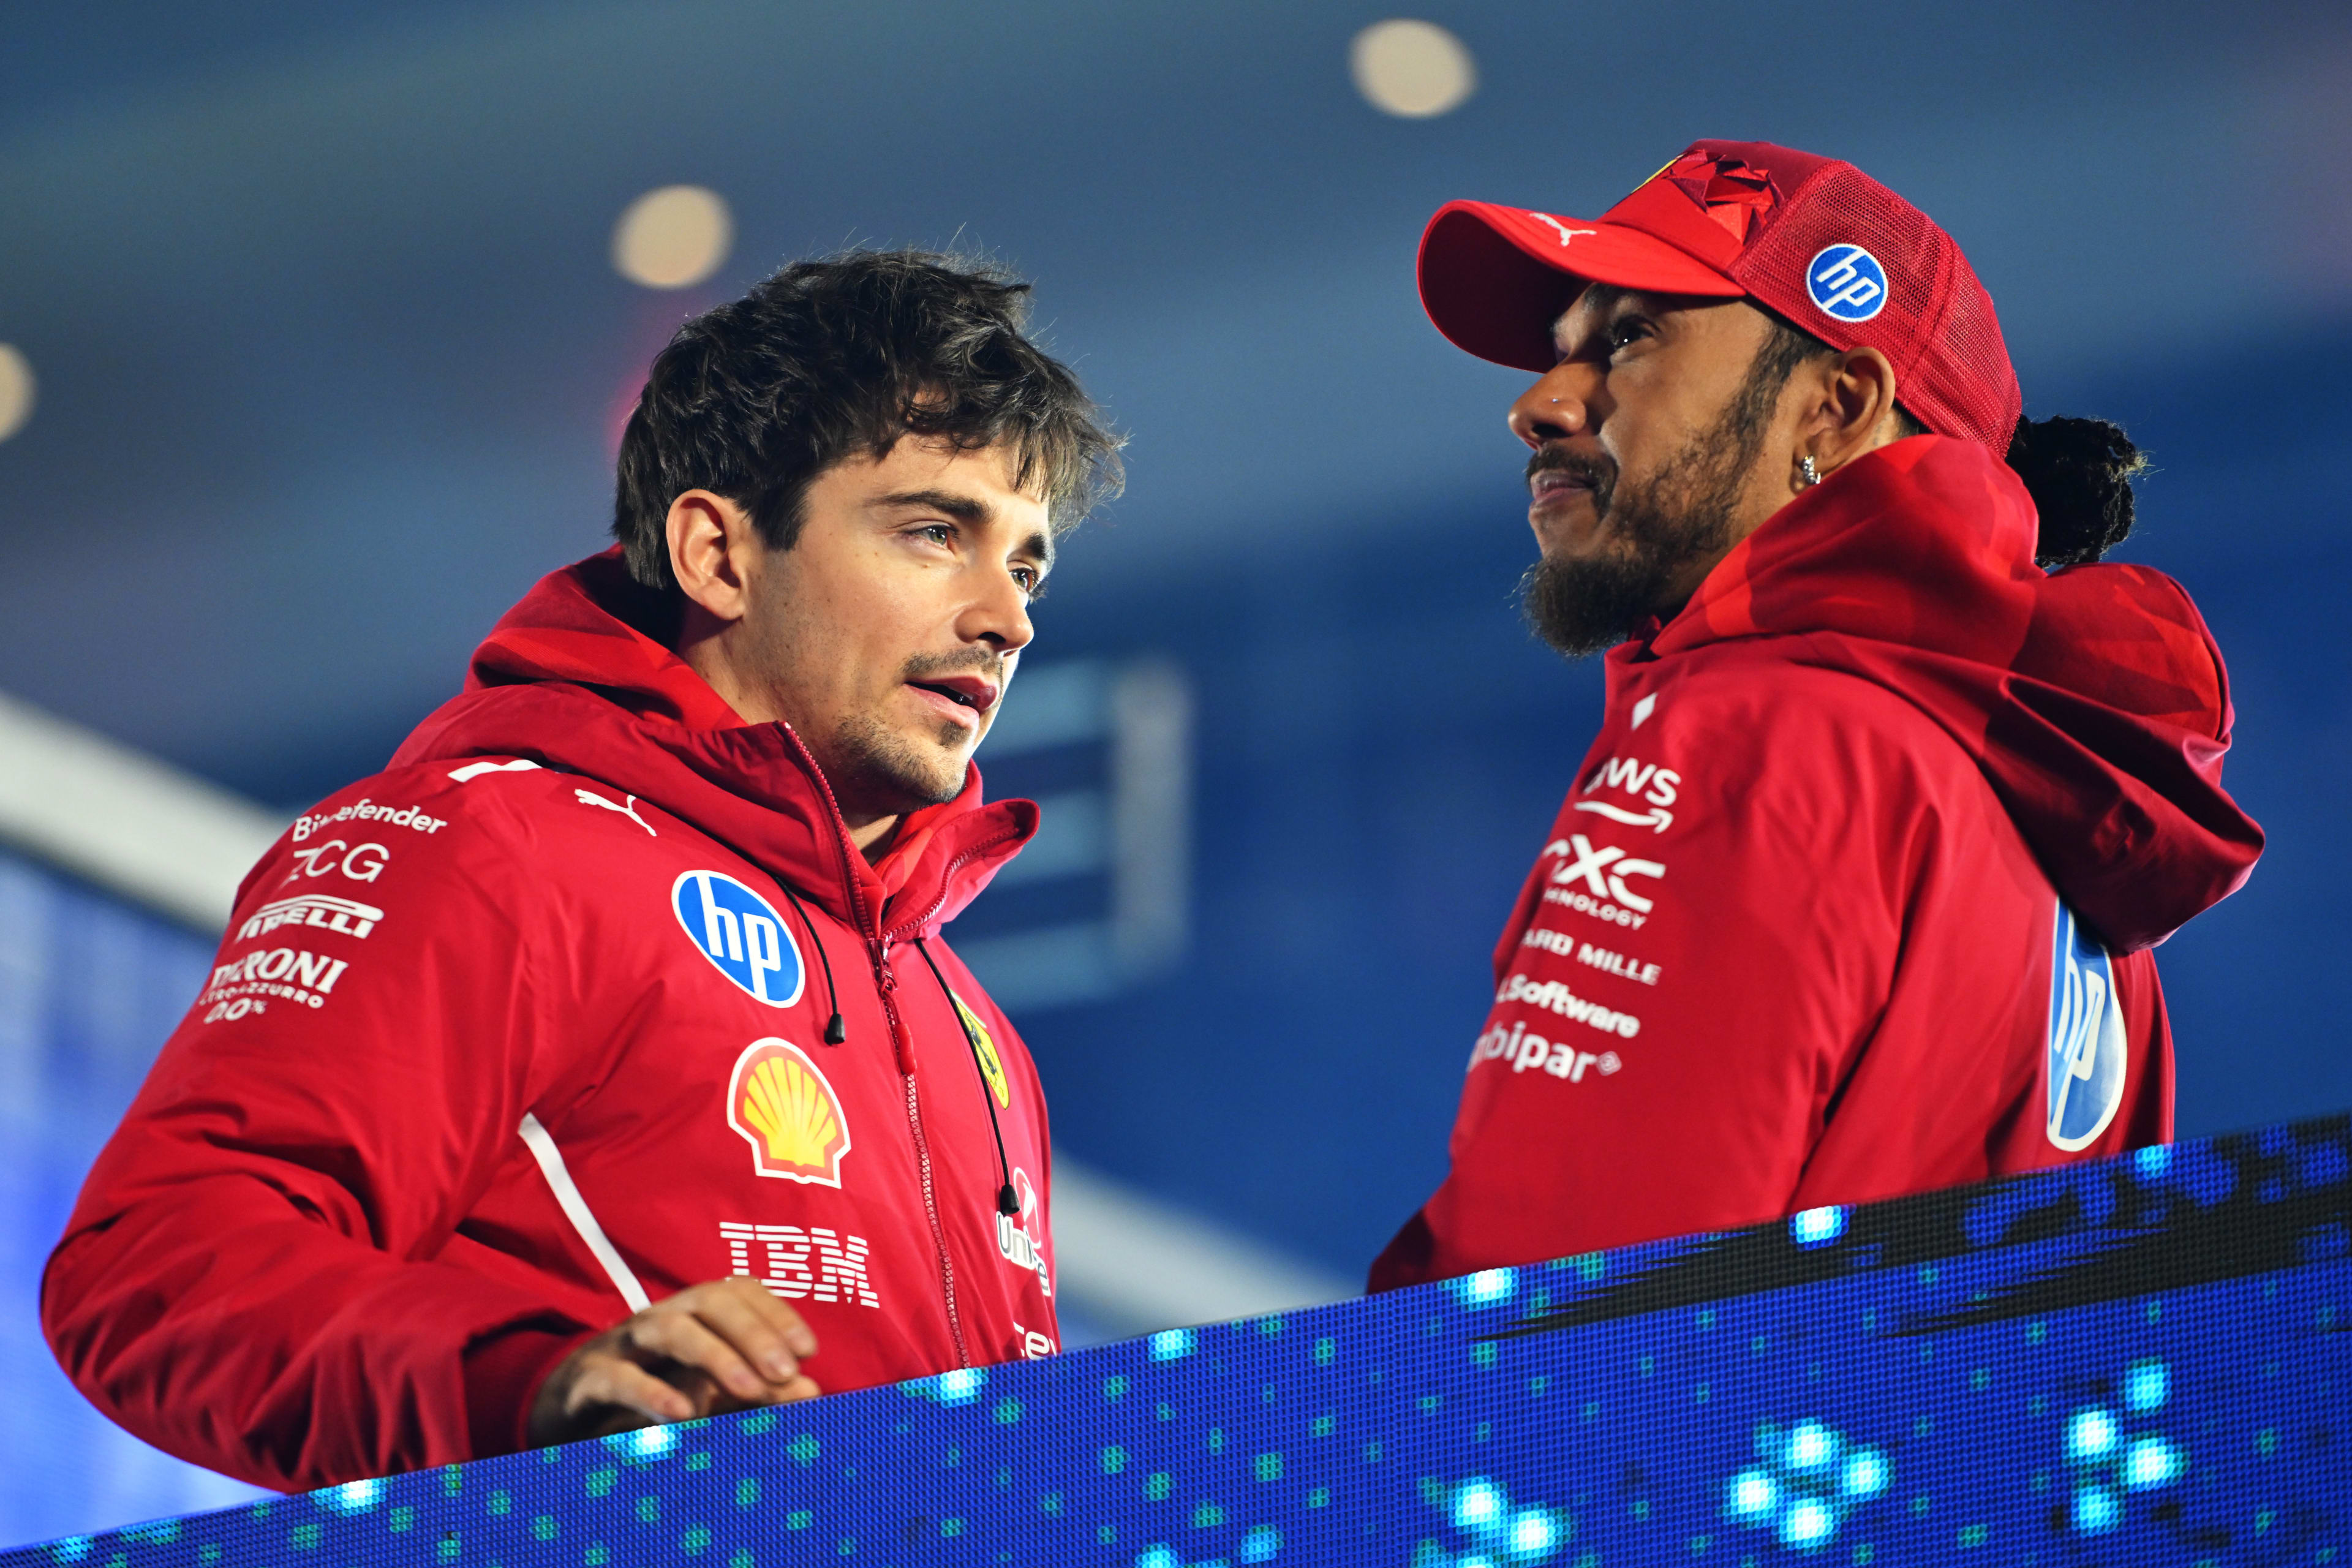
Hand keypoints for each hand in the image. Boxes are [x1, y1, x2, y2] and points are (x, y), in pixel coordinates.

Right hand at [528, 1277, 820, 1444]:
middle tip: (787, 1371)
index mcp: (692, 1314)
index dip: (776, 1314)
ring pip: (669, 1328)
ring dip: (714, 1355)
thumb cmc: (650, 1392)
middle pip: (709, 1299)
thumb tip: (812, 1390)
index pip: (739, 1291)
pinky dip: (652, 1394)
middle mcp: (660, 1317)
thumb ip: (758, 1391)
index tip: (808, 1351)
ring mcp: (621, 1344)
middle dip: (753, 1331)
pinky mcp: (587, 1380)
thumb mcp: (709, 1393)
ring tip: (750, 1389)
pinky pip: (619, 1377)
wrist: (564, 1410)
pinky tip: (685, 1416)